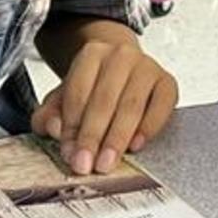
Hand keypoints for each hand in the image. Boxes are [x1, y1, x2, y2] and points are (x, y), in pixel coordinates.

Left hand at [32, 40, 177, 175]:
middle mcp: (121, 54)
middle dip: (93, 137)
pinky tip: (136, 145)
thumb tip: (54, 129)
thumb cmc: (94, 87)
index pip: (77, 92)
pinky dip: (149, 127)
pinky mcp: (167, 82)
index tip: (68, 153)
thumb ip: (50, 114)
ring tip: (106, 163)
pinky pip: (161, 106)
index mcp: (91, 53)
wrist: (124, 69)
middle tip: (85, 164)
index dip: (71, 126)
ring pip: (131, 106)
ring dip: (117, 139)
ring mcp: (147, 66)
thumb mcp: (64, 97)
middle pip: (104, 100)